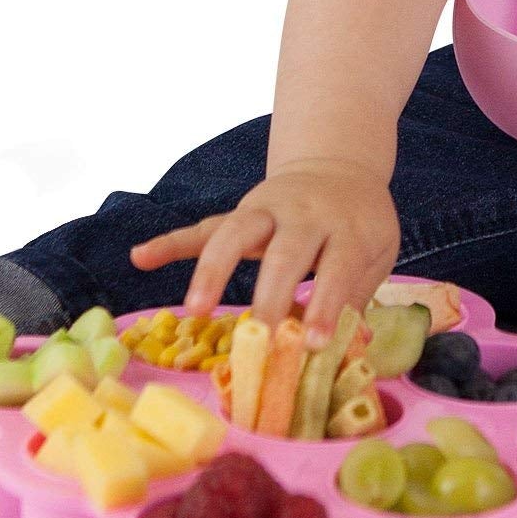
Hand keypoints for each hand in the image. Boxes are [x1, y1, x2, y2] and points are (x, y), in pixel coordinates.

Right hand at [128, 163, 399, 349]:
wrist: (338, 168)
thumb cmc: (359, 226)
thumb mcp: (375, 254)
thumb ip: (356, 297)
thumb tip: (346, 350)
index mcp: (346, 226)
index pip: (338, 265)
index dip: (325, 303)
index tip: (312, 344)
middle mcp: (304, 214)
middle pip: (284, 251)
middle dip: (270, 294)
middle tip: (259, 337)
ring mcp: (268, 210)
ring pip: (235, 232)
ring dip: (213, 270)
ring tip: (193, 310)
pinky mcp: (241, 212)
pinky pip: (204, 227)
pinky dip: (172, 241)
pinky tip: (141, 257)